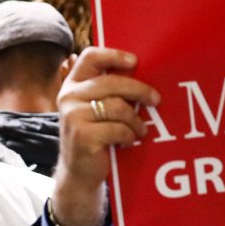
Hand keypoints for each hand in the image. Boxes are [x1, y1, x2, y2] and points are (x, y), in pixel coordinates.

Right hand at [52, 46, 158, 225]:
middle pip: (112, 82)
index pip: (90, 57)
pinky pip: (117, 128)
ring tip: (139, 130)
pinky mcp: (82, 135)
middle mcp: (68, 97)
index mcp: (72, 85)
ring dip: (135, 120)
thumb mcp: (95, 108)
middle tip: (156, 100)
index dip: (114, 55)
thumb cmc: (95, 135)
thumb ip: (109, 91)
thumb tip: (145, 74)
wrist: (78, 171)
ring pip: (118, 107)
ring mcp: (72, 116)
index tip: (135, 61)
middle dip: (139, 90)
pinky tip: (128, 141)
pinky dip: (128, 136)